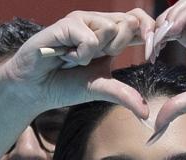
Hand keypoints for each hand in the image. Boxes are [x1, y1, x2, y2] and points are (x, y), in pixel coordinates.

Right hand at [0, 11, 153, 115]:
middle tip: (93, 58)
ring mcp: (82, 21)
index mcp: (111, 36)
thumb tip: (145, 113)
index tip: (151, 53)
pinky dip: (80, 55)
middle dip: (117, 48)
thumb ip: (124, 95)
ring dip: (94, 52)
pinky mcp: (67, 24)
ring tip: (75, 58)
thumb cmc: (65, 84)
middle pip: (129, 23)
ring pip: (110, 29)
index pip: (139, 20)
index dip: (150, 32)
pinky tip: (65, 57)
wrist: (35, 88)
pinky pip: (89, 39)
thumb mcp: (101, 89)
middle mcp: (98, 23)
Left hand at [148, 0, 185, 135]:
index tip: (150, 56)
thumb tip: (155, 129)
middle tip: (151, 44)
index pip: (174, 32)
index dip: (158, 39)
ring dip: (171, 16)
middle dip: (160, 26)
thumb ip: (178, 106)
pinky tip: (176, 28)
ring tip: (162, 34)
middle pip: (178, 15)